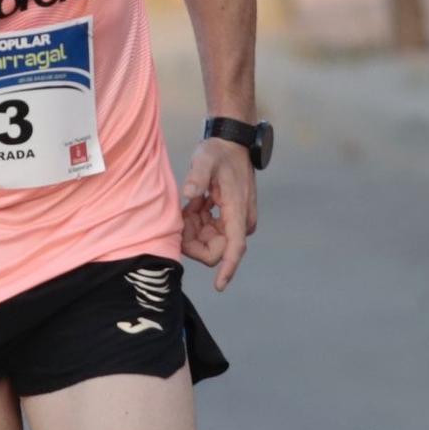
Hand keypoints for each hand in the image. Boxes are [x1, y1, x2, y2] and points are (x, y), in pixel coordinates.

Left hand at [179, 137, 258, 291]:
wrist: (232, 143)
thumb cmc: (218, 151)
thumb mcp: (205, 159)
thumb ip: (198, 176)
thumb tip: (189, 194)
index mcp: (237, 211)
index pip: (235, 248)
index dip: (227, 269)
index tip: (219, 286)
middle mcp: (241, 221)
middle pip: (216, 249)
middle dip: (196, 238)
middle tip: (187, 211)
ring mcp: (237, 221)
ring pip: (212, 241)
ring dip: (197, 227)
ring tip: (194, 202)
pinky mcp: (231, 218)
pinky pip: (212, 231)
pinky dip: (200, 222)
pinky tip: (198, 203)